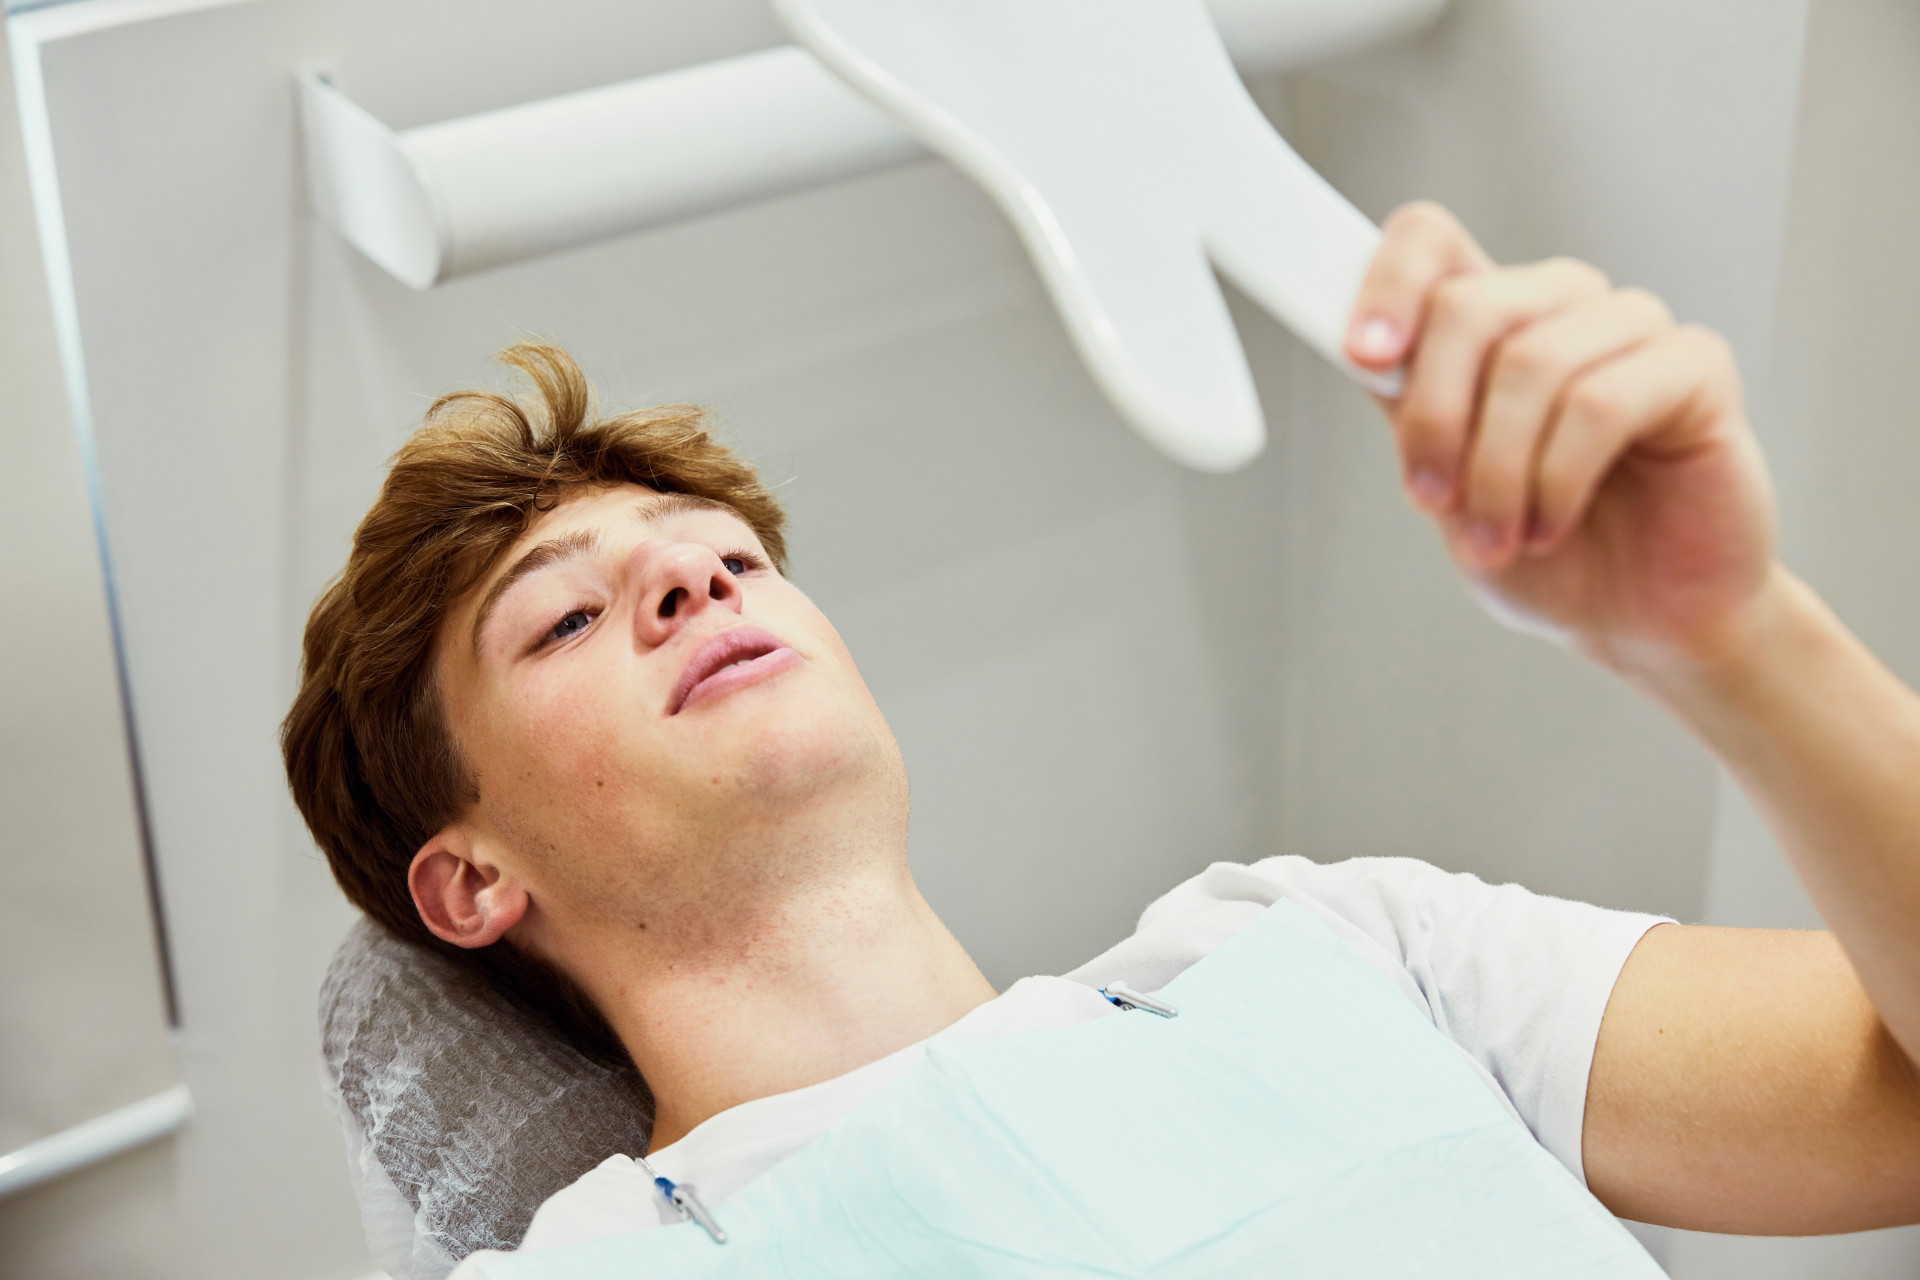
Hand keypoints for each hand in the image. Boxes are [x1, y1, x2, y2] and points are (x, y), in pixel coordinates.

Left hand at [1345, 202, 1778, 676]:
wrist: (1638, 619)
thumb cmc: (1544, 553)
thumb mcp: (1446, 488)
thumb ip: (1409, 415)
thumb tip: (1365, 356)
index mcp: (1489, 323)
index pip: (1429, 242)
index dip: (1387, 282)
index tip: (1362, 355)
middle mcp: (1558, 307)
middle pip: (1467, 304)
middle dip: (1434, 418)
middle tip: (1432, 500)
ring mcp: (1631, 328)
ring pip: (1532, 361)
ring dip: (1498, 470)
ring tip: (1498, 537)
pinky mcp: (1695, 366)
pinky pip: (1602, 402)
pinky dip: (1558, 478)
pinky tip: (1552, 522)